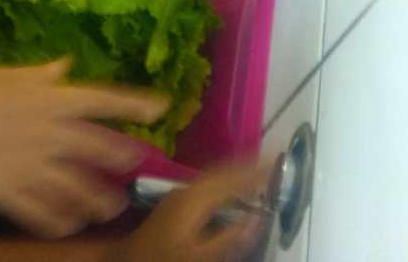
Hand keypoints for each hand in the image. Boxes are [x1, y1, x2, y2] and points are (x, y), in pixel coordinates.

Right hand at [0, 58, 168, 238]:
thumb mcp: (3, 75)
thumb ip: (40, 75)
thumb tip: (65, 66)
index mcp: (49, 100)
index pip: (103, 100)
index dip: (134, 104)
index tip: (160, 107)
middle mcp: (50, 135)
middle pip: (99, 149)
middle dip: (123, 157)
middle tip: (137, 163)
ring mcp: (34, 169)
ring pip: (80, 190)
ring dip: (100, 199)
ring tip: (111, 206)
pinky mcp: (14, 196)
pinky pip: (46, 215)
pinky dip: (61, 223)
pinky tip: (70, 226)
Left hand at [116, 161, 269, 261]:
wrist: (131, 260)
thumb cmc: (163, 258)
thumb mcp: (197, 256)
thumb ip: (227, 238)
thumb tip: (258, 218)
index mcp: (192, 198)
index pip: (229, 177)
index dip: (254, 168)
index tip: (277, 160)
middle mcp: (186, 188)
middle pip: (222, 169)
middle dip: (249, 162)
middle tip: (275, 157)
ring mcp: (182, 193)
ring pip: (216, 173)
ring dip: (238, 168)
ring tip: (262, 166)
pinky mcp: (180, 201)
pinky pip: (210, 182)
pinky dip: (227, 178)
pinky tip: (237, 186)